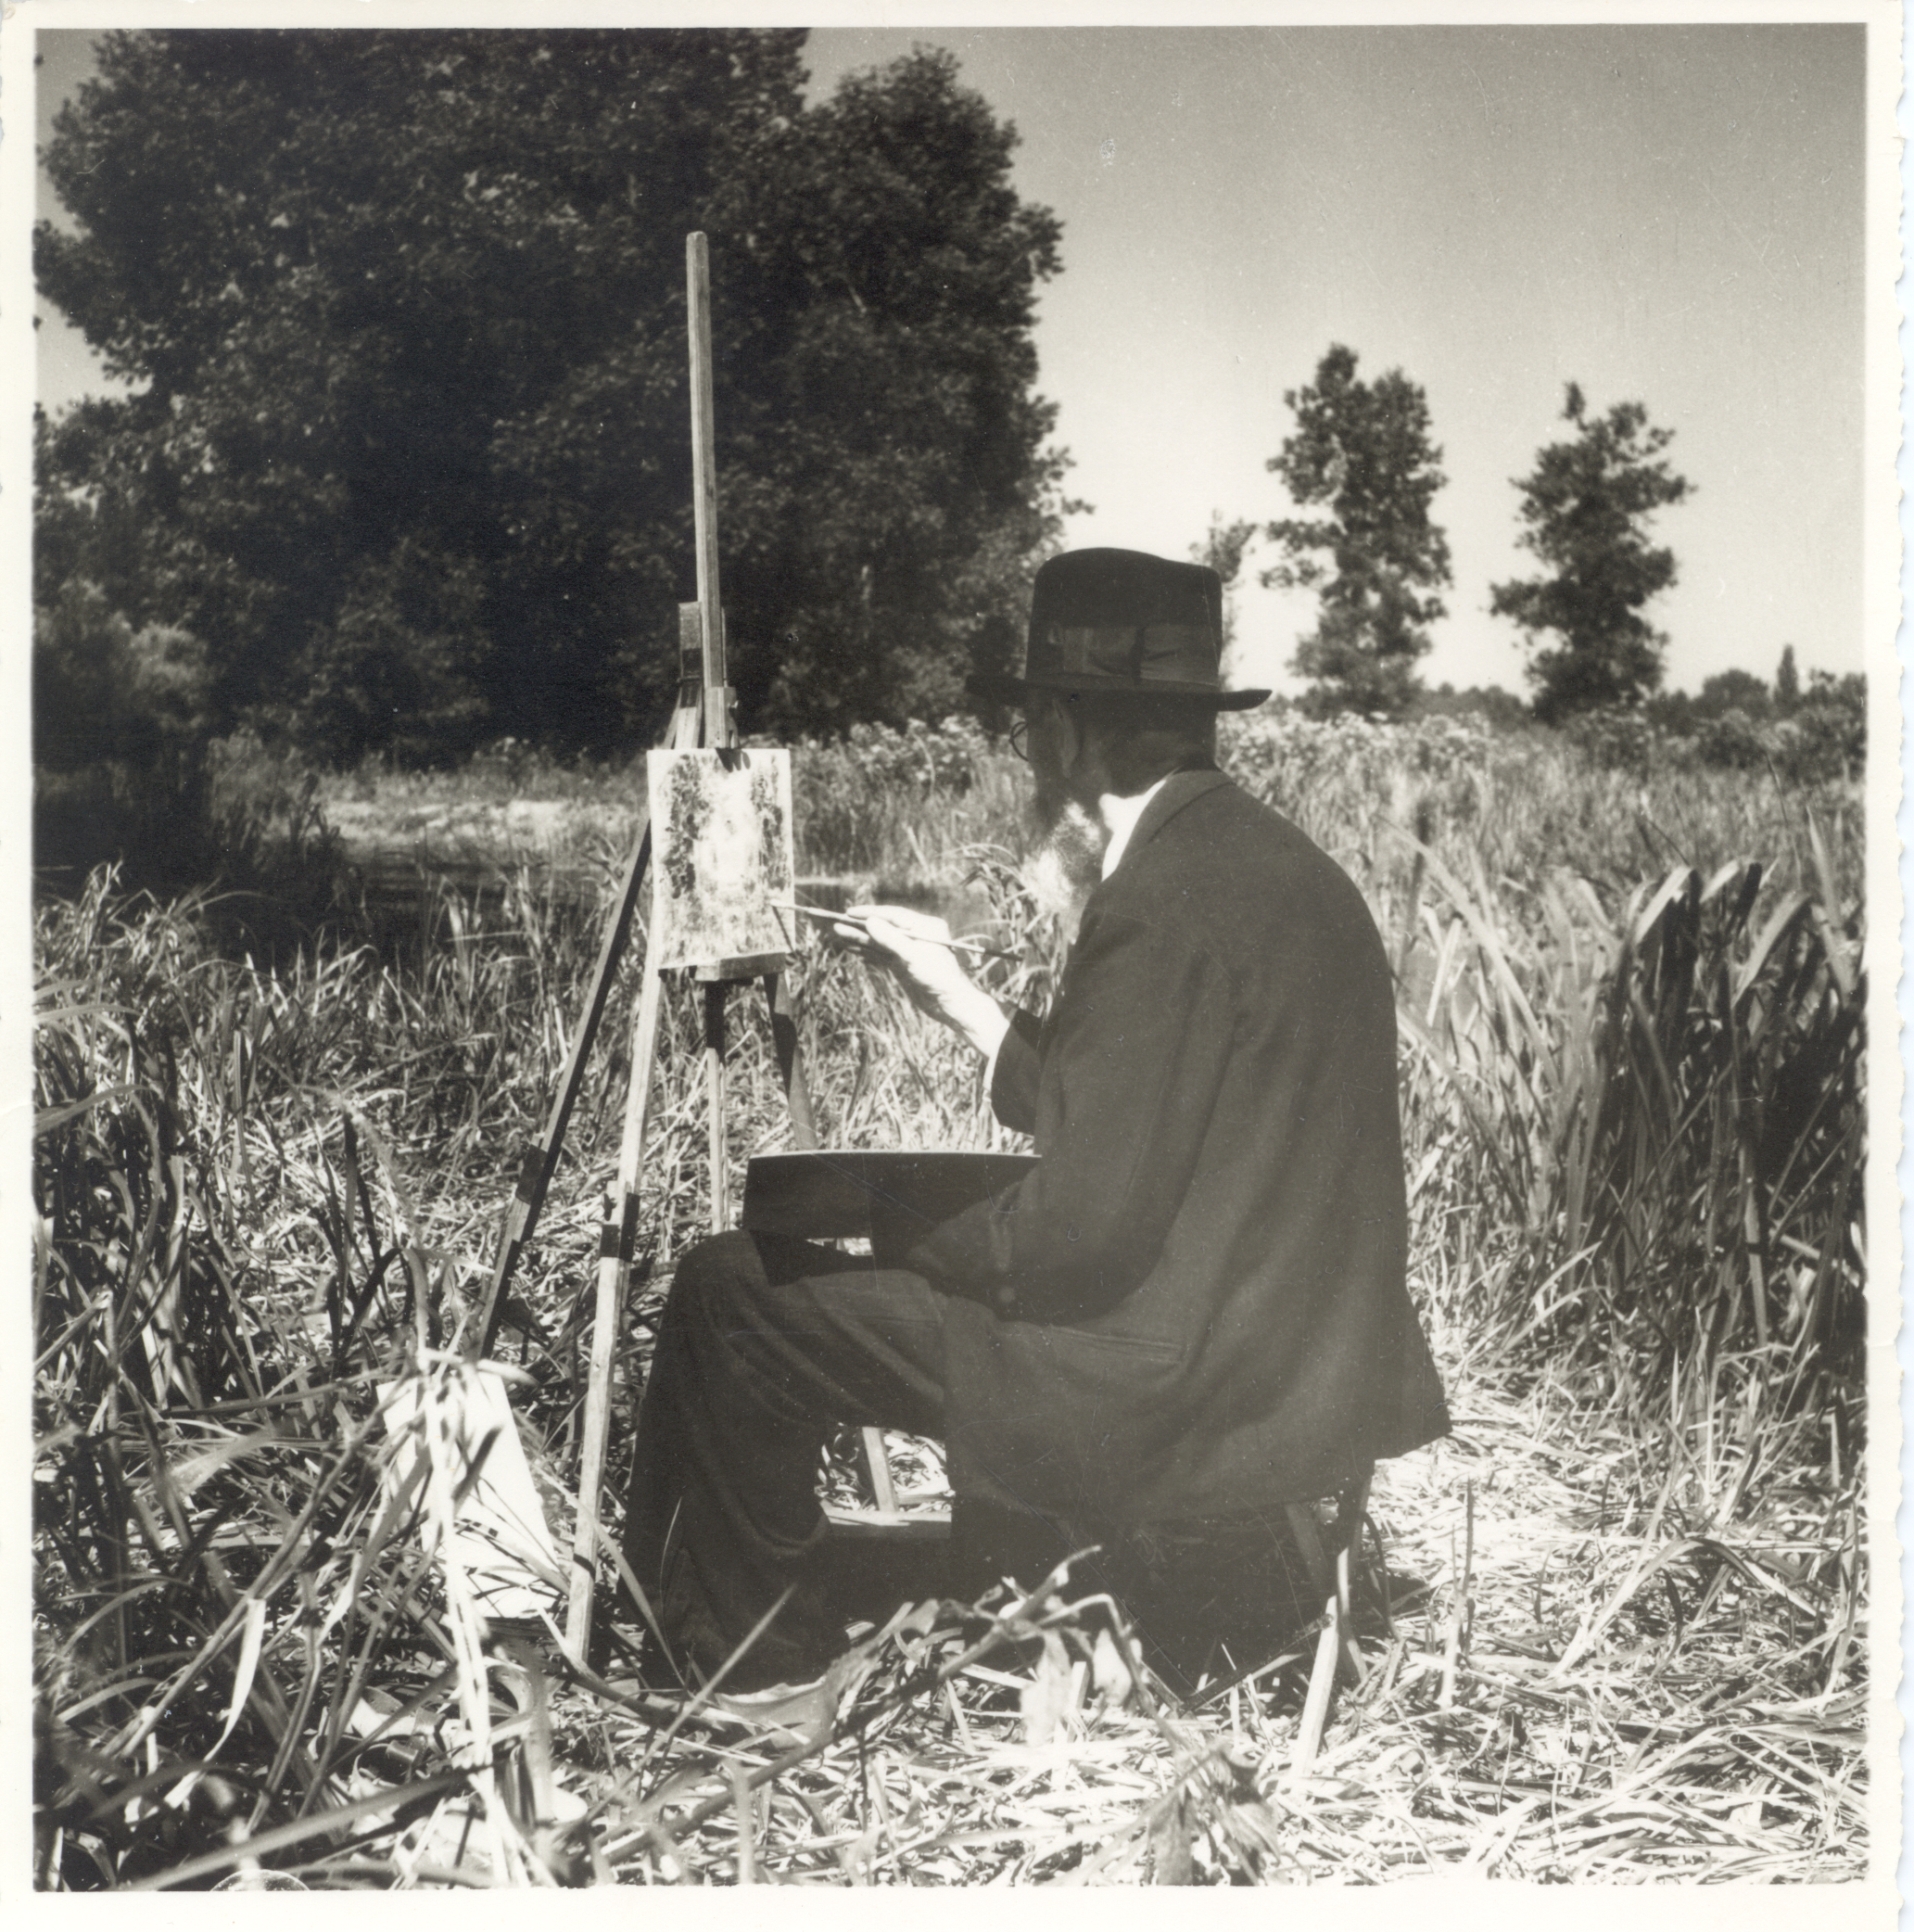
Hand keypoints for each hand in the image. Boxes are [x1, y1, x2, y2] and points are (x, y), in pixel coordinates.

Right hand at [826, 904, 1008, 1061]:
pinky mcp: (903, 964)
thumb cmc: (938, 978)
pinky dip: (866, 951)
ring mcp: (909, 949)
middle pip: (884, 926)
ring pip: (880, 941)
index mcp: (925, 926)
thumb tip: (870, 921)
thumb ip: (891, 939)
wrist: (949, 1004)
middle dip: (861, 925)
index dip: (871, 913)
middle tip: (837, 922)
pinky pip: (881, 954)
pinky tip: (851, 947)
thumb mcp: (913, 957)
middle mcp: (917, 934)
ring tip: (837, 933)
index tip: (850, 913)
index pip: (893, 915)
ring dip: (860, 938)